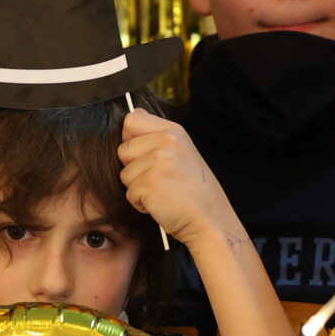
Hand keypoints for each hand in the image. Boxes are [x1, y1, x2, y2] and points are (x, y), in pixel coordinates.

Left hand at [117, 110, 236, 250]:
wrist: (210, 222)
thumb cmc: (195, 193)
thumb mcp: (182, 153)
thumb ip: (157, 135)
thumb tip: (134, 113)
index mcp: (174, 131)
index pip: (131, 120)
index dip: (132, 141)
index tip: (148, 157)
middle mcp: (167, 141)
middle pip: (123, 149)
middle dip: (134, 168)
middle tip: (161, 180)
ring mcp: (158, 160)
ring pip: (124, 173)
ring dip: (138, 188)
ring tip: (163, 192)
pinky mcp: (149, 182)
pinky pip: (129, 193)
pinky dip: (141, 204)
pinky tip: (162, 204)